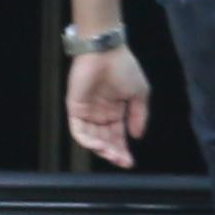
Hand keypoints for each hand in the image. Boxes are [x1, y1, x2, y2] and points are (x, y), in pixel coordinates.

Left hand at [66, 46, 152, 166]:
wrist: (105, 52)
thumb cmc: (124, 67)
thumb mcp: (140, 93)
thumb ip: (138, 116)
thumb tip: (137, 135)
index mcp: (115, 110)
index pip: (118, 135)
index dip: (123, 149)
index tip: (129, 162)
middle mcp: (100, 113)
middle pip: (105, 140)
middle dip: (113, 153)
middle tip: (122, 161)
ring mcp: (87, 112)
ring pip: (92, 138)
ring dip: (102, 149)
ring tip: (112, 154)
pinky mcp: (75, 108)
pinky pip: (79, 130)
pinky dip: (88, 140)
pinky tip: (100, 145)